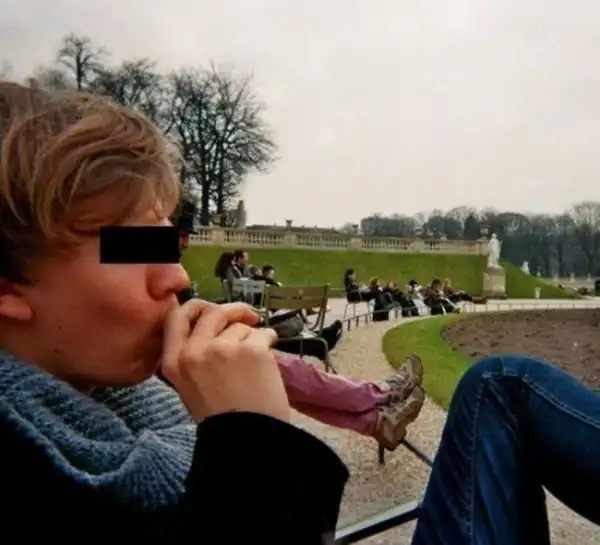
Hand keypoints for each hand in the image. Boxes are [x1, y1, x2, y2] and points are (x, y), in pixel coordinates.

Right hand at [160, 300, 289, 421]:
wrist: (247, 441)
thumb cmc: (221, 419)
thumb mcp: (190, 386)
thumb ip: (193, 355)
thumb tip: (212, 324)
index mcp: (173, 362)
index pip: (175, 316)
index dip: (195, 307)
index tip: (211, 309)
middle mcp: (194, 351)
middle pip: (212, 312)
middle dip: (232, 311)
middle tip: (247, 318)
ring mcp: (223, 348)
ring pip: (239, 326)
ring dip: (251, 337)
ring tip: (255, 363)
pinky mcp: (251, 350)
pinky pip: (263, 333)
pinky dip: (269, 342)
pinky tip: (268, 361)